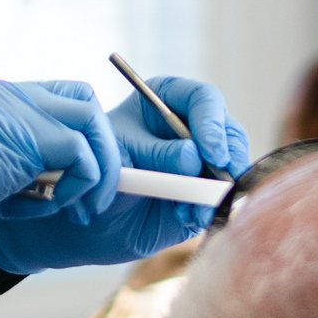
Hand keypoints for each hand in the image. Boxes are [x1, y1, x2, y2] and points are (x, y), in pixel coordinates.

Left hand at [0, 74, 253, 274]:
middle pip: (228, 133)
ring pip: (231, 168)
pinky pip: (221, 200)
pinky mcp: (203, 195)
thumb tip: (193, 157)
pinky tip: (187, 217)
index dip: (212, 122)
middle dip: (228, 158)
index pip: (204, 100)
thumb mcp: (119, 156)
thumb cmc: (96, 171)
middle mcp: (191, 129)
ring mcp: (201, 163)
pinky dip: (209, 210)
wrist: (85, 216)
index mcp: (167, 102)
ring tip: (192, 208)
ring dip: (218, 188)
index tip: (210, 151)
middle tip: (220, 180)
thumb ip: (156, 154)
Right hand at [0, 79, 118, 242]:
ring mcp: (18, 107)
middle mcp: (5, 93)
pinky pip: (82, 155)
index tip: (67, 183)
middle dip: (97, 147)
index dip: (70, 138)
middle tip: (89, 194)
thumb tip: (34, 194)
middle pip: (81, 100)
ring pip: (91, 120)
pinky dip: (84, 185)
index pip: (47, 101)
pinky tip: (58, 210)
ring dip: (98, 168)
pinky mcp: (28, 135)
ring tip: (82, 208)